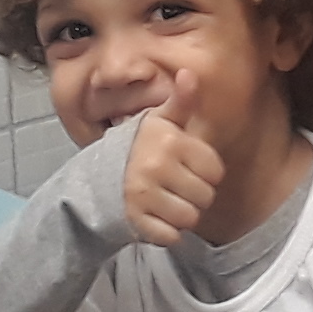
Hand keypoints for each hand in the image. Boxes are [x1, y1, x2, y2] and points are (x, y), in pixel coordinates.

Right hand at [123, 68, 223, 245]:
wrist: (97, 178)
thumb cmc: (139, 148)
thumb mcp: (160, 122)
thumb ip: (181, 102)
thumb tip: (189, 74)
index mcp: (169, 141)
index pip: (215, 170)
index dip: (205, 172)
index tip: (188, 167)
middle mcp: (157, 166)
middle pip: (206, 196)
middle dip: (195, 195)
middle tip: (176, 187)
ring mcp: (144, 194)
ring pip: (190, 218)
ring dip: (182, 215)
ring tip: (167, 202)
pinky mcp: (135, 220)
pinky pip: (171, 237)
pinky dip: (167, 233)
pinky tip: (156, 218)